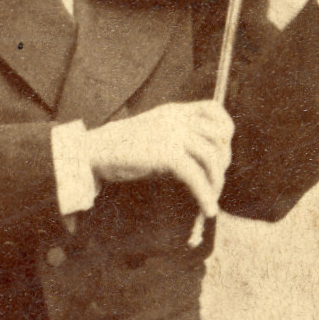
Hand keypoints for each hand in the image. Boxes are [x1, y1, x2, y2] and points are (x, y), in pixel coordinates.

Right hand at [87, 100, 235, 216]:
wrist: (92, 151)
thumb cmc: (120, 148)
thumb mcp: (153, 134)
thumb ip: (176, 140)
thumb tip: (201, 165)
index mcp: (174, 111)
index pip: (214, 109)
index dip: (226, 129)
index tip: (223, 149)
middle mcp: (177, 119)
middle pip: (219, 137)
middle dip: (223, 162)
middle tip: (215, 181)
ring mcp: (172, 134)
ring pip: (212, 158)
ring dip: (216, 182)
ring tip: (212, 199)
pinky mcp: (167, 154)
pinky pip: (196, 177)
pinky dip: (205, 196)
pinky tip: (208, 210)